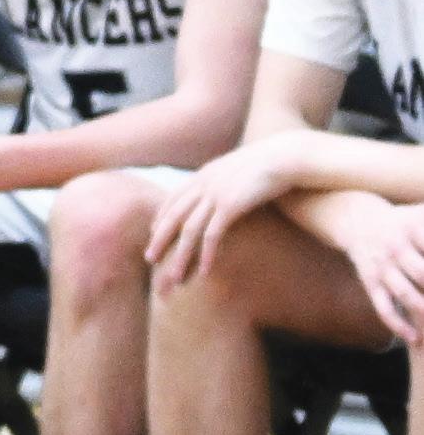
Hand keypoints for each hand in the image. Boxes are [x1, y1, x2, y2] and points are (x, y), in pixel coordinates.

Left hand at [145, 137, 302, 288]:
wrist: (286, 156)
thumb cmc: (267, 165)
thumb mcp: (238, 171)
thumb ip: (224, 181)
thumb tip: (221, 194)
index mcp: (204, 174)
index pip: (173, 198)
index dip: (161, 218)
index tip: (153, 235)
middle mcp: (204, 183)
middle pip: (174, 216)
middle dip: (160, 239)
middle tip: (149, 260)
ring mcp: (216, 194)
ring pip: (189, 230)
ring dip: (180, 256)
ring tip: (174, 278)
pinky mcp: (230, 205)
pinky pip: (212, 235)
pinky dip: (206, 254)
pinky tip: (204, 272)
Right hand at [347, 201, 423, 344]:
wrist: (356, 220)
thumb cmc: (402, 220)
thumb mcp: (421, 212)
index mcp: (411, 228)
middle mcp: (395, 247)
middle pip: (421, 273)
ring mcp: (382, 266)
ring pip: (403, 292)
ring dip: (422, 309)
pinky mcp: (370, 282)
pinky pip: (383, 307)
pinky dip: (397, 324)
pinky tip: (414, 338)